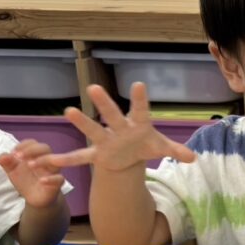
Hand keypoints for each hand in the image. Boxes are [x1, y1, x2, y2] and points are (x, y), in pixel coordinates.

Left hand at [0, 139, 65, 207]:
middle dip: (32, 149)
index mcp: (35, 155)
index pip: (33, 143)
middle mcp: (45, 160)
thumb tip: (2, 156)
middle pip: (45, 148)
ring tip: (29, 165)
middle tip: (19, 156)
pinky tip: (41, 181)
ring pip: (55, 161)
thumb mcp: (13, 171)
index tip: (14, 152)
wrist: (35, 198)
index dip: (24, 145)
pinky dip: (51, 179)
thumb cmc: (26, 180)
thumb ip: (7, 163)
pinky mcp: (57, 183)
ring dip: (42, 160)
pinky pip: (59, 179)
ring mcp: (52, 171)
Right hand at [42, 82, 195, 171]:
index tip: (139, 84)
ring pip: (93, 130)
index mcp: (138, 124)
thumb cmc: (145, 144)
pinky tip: (50, 160)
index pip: (141, 109)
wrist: (129, 155)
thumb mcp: (161, 148)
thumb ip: (176, 150)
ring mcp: (106, 140)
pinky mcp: (98, 154)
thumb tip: (193, 157)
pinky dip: (67, 159)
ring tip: (68, 111)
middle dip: (105, 103)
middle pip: (112, 114)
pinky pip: (81, 157)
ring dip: (82, 122)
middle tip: (94, 87)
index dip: (140, 98)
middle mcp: (120, 128)